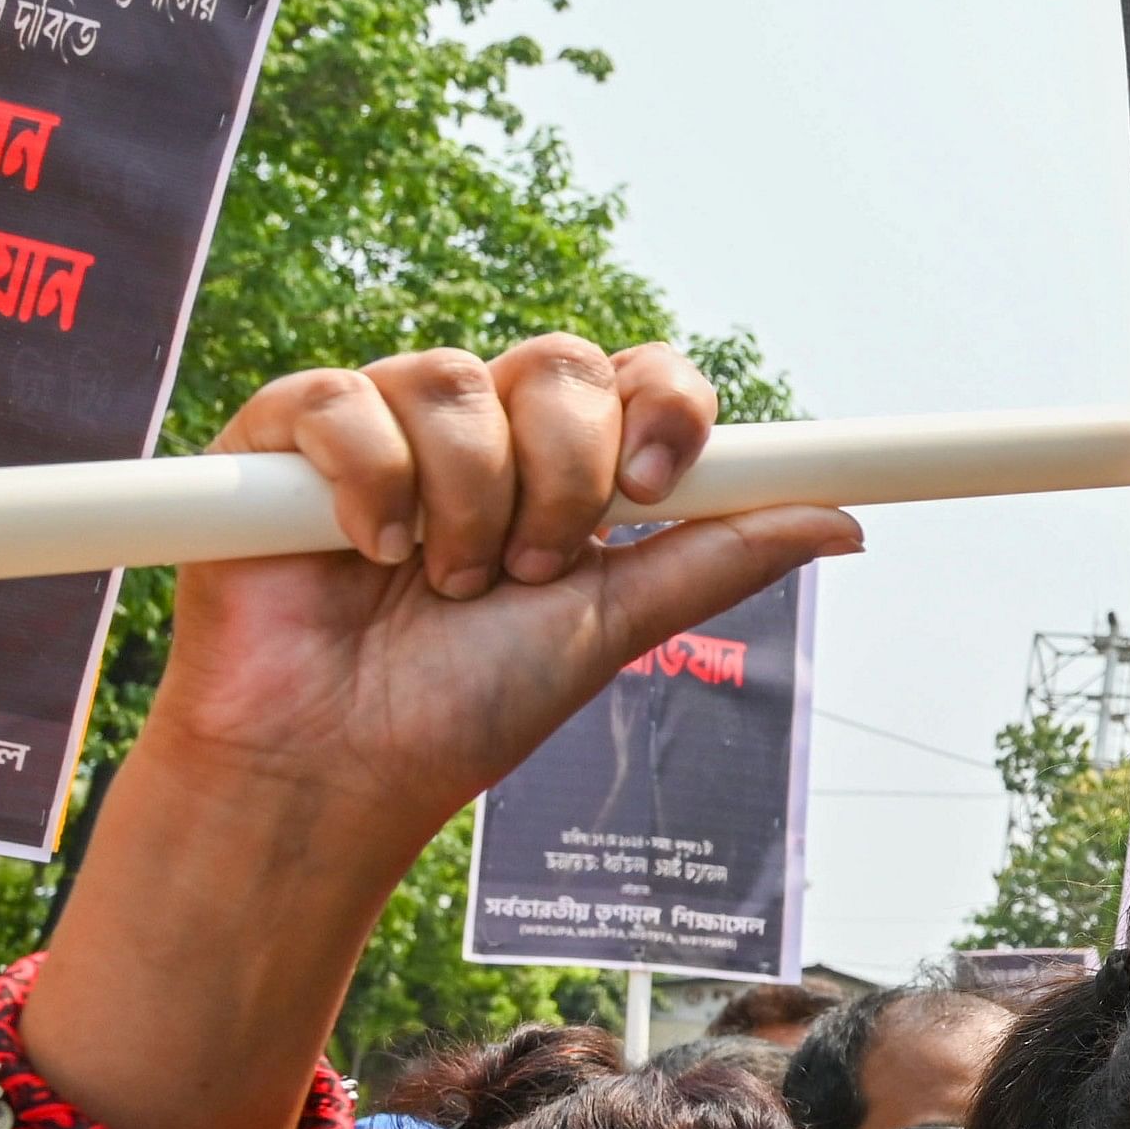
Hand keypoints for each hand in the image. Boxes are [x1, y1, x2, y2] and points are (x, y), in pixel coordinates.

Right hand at [158, 338, 861, 850]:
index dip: (662, 408)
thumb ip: (718, 560)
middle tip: (526, 571)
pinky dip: (370, 480)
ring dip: (466, 500)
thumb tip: (844, 522)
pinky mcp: (285, 434)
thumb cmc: (469, 705)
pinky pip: (344, 398)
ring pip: (454, 380)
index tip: (651, 489)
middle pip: (560, 364)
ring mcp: (386, 426)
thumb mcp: (612, 627)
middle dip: (561, 476)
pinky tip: (363, 550)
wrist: (342, 764)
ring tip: (439, 586)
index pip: (641, 376)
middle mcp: (484, 431)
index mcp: (567, 468)